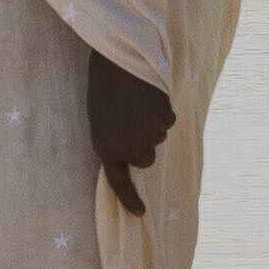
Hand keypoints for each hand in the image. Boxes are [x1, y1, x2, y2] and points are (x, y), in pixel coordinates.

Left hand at [82, 50, 171, 212]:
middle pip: (146, 159)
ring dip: (152, 123)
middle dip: (144, 143)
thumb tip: (134, 157)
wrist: (116, 55)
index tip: (140, 213)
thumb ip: (114, 140)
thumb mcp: (100, 118)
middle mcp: (126, 146)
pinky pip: (168, 120)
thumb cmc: (105, 85)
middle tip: (133, 118)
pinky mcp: (162, 118)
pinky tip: (148, 95)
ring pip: (158, 138)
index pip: (118, 182)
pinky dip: (162, 109)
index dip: (129, 199)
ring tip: (136, 101)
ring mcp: (145, 134)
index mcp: (104, 146)